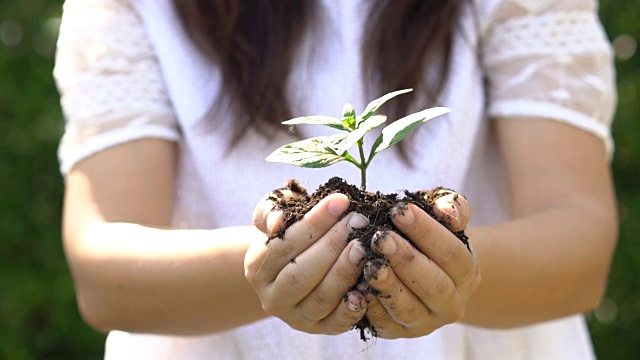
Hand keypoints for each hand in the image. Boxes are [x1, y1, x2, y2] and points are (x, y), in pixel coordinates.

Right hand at [246, 191, 369, 334]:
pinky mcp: (320, 329)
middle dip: (332, 245)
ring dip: (344, 271)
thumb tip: (279, 221)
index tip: (340, 201)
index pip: (285, 244)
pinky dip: (352, 307)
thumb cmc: (290, 233)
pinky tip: (366, 285)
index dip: (314, 222)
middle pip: (301, 274)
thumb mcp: (275, 215)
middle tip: (358, 221)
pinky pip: (336, 322)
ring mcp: (296, 317)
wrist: (292, 266)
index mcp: (257, 267)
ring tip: (364, 246)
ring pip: (320, 298)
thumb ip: (271, 211)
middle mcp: (272, 297)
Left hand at [361, 192, 479, 338]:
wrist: (425, 273)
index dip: (425, 231)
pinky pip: (384, 323)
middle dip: (405, 259)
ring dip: (387, 285)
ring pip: (408, 308)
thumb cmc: (431, 238)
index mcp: (467, 272)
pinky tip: (356, 286)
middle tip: (380, 238)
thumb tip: (447, 211)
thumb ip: (452, 209)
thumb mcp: (445, 219)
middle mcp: (452, 303)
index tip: (399, 210)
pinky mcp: (398, 332)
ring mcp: (425, 323)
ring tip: (369, 263)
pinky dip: (370, 306)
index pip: (450, 252)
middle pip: (432, 284)